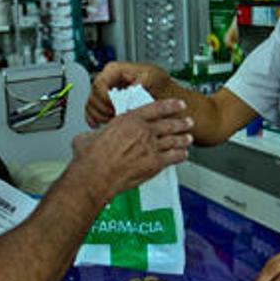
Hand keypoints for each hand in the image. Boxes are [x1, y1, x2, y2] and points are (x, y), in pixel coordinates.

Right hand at [70, 99, 192, 198]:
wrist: (95, 175)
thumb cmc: (91, 158)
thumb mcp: (91, 135)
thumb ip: (98, 132)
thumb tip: (92, 135)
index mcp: (129, 120)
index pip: (156, 108)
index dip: (170, 106)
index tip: (178, 105)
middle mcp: (143, 131)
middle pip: (168, 124)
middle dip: (180, 123)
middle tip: (187, 122)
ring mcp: (151, 147)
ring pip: (173, 140)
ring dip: (183, 139)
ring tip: (188, 138)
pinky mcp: (155, 163)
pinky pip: (173, 157)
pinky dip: (180, 155)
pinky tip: (183, 155)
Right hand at [84, 62, 171, 127]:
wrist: (163, 92)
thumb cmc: (157, 82)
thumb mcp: (152, 77)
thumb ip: (140, 83)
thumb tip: (130, 92)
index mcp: (114, 70)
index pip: (99, 84)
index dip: (105, 98)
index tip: (114, 107)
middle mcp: (106, 80)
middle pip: (93, 96)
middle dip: (103, 110)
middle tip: (115, 117)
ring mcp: (104, 92)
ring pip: (91, 105)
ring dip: (99, 116)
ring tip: (113, 122)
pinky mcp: (104, 103)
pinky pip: (91, 111)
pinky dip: (94, 120)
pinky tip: (100, 125)